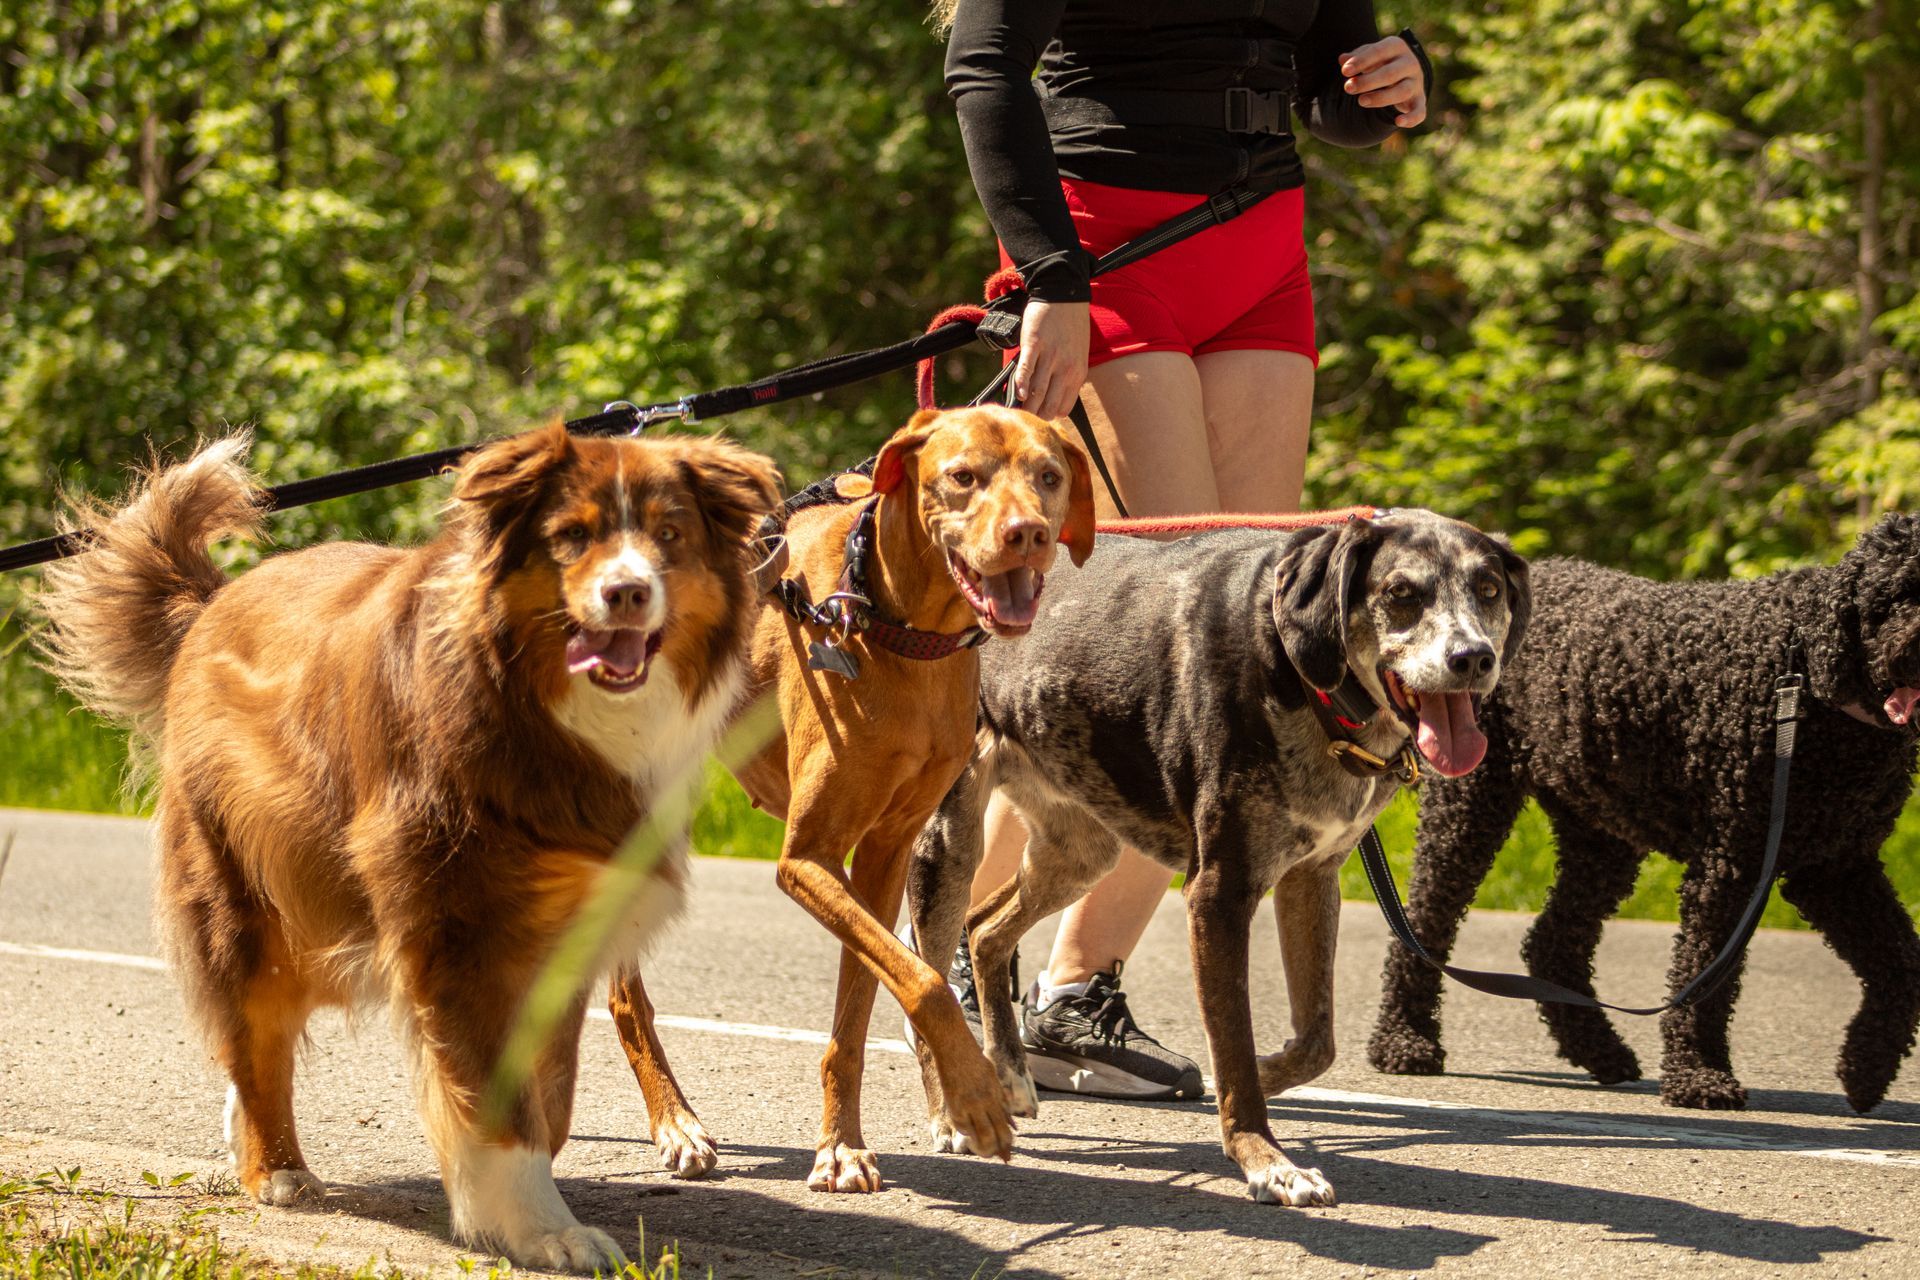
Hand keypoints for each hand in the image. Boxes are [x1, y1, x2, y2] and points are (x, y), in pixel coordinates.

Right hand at [1012, 299, 1089, 421]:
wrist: (1065, 294)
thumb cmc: (1071, 325)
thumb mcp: (1078, 354)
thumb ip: (1067, 375)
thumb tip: (1050, 395)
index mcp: (1078, 373)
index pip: (1064, 408)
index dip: (1050, 416)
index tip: (1039, 417)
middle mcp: (1066, 368)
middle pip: (1049, 404)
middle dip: (1036, 416)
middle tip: (1024, 420)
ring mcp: (1050, 357)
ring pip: (1037, 391)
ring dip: (1026, 405)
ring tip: (1017, 413)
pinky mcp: (1034, 344)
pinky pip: (1027, 370)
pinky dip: (1021, 384)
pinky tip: (1017, 393)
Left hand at [1340, 36, 1425, 128]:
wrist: (1403, 71)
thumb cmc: (1380, 61)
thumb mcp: (1369, 55)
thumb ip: (1356, 57)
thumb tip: (1343, 59)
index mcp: (1396, 46)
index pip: (1379, 52)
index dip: (1361, 61)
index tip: (1345, 71)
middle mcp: (1410, 63)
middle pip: (1390, 73)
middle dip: (1368, 82)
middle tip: (1348, 88)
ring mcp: (1416, 82)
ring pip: (1401, 91)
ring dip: (1381, 98)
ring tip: (1361, 101)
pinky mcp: (1419, 100)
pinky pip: (1419, 111)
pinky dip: (1411, 118)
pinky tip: (1398, 122)